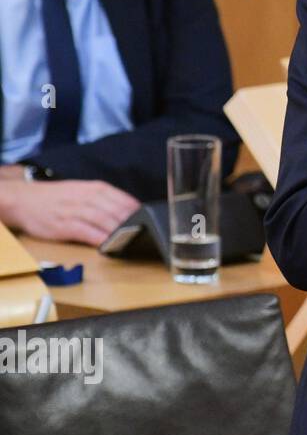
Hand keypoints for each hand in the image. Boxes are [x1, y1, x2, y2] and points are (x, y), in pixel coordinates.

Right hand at [0, 178, 140, 245]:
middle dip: (133, 224)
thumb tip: (133, 212)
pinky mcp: (63, 225)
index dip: (140, 213)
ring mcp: (75, 211)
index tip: (152, 223)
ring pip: (104, 221)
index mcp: (96, 189)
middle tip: (147, 234)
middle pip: (117, 211)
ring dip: (120, 232)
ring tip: (133, 241)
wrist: (25, 199)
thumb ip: (107, 200)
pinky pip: (86, 232)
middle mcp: (87, 198)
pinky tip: (109, 245)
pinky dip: (99, 239)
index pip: (125, 200)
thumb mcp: (84, 191)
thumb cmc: (59, 198)